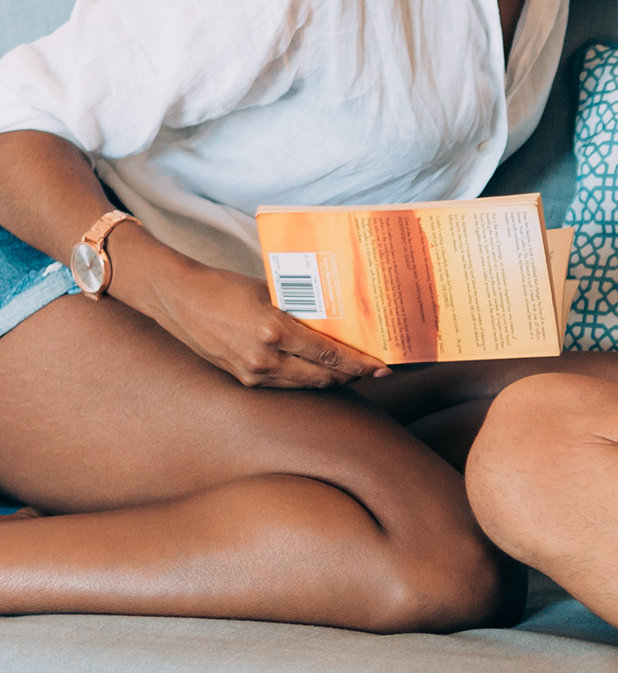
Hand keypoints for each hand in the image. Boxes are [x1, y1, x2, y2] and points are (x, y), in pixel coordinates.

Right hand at [137, 257, 389, 389]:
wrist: (178, 298)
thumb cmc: (227, 287)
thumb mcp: (271, 292)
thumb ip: (302, 309)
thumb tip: (337, 320)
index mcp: (275, 330)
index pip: (330, 354)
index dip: (360, 364)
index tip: (382, 367)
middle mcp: (265, 357)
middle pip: (323, 376)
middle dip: (351, 374)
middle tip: (374, 369)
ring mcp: (252, 373)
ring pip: (305, 385)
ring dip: (330, 379)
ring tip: (350, 370)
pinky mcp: (243, 380)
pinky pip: (285, 385)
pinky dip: (305, 380)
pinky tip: (318, 372)